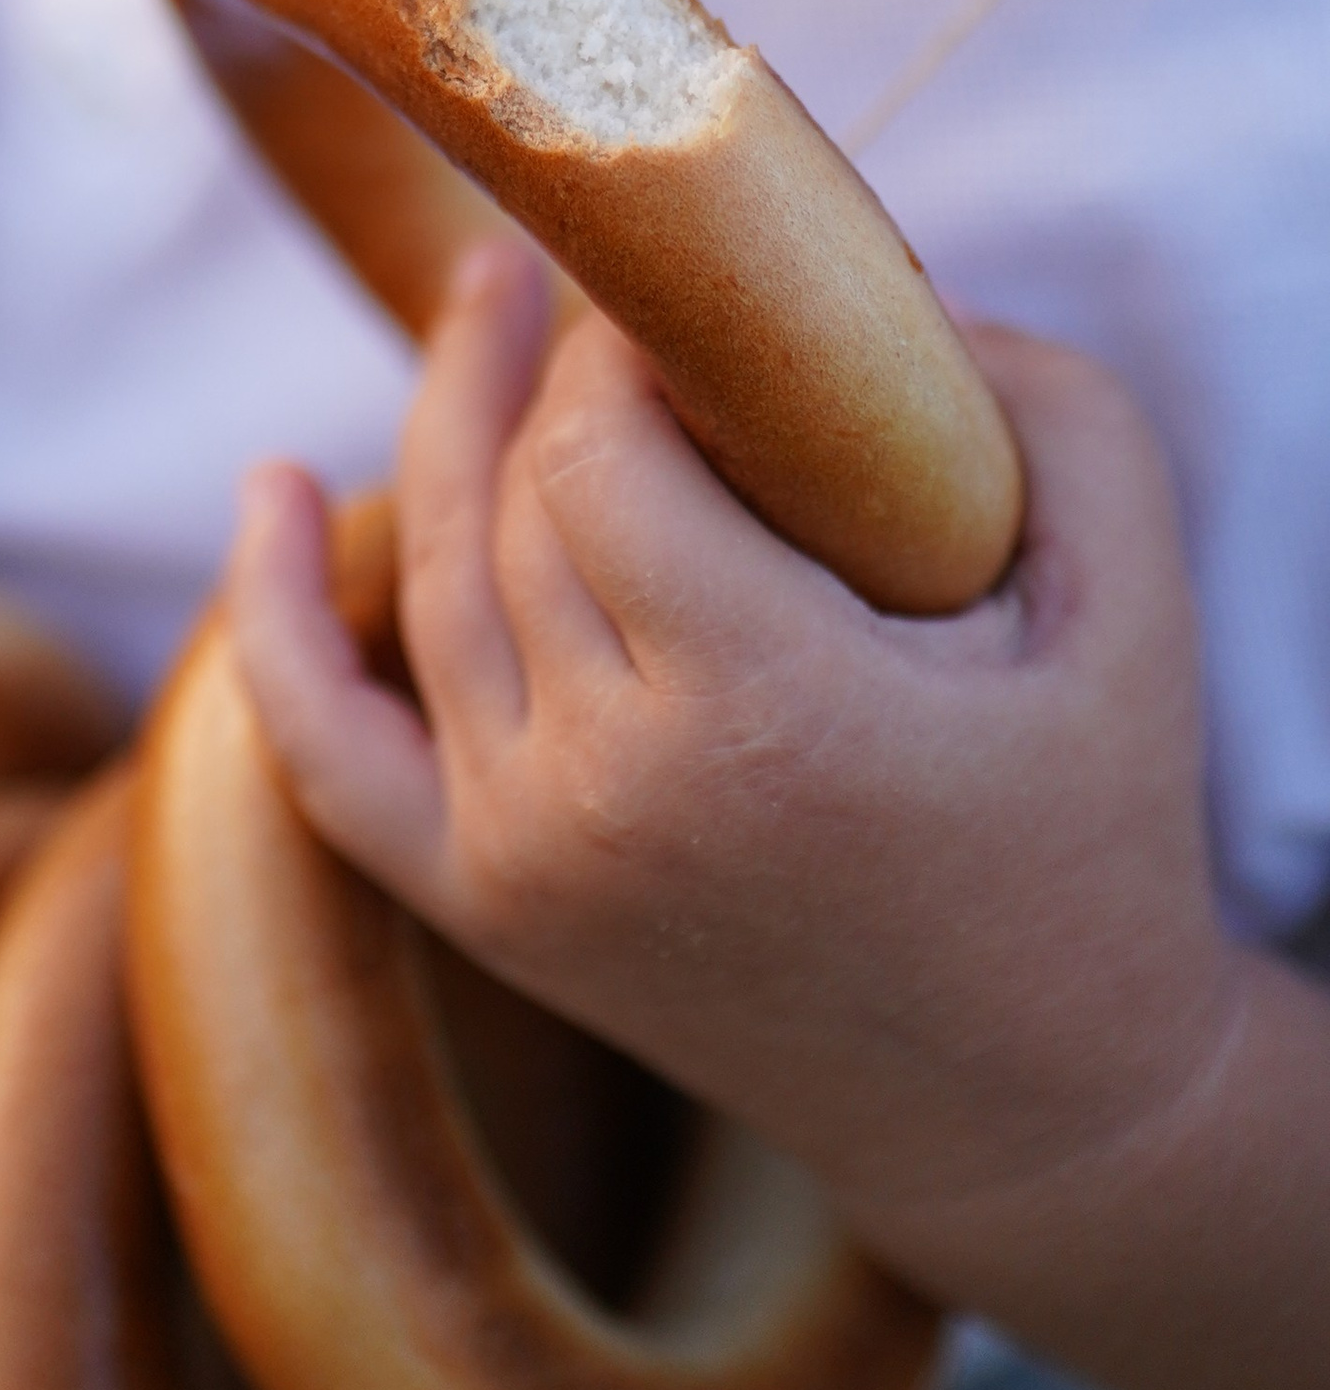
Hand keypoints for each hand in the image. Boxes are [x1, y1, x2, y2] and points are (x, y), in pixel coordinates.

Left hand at [227, 244, 1250, 1303]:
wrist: (1037, 1106)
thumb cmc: (1089, 824)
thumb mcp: (1122, 593)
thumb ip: (1030, 406)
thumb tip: (866, 283)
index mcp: (761, 713)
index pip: (594, 455)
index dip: (618, 349)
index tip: (691, 302)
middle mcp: (609, 794)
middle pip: (512, 504)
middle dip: (558, 375)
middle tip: (628, 296)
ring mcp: (526, 862)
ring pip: (436, 582)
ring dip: (450, 427)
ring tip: (487, 299)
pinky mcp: (486, 911)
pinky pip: (325, 754)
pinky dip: (271, 622)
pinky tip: (266, 490)